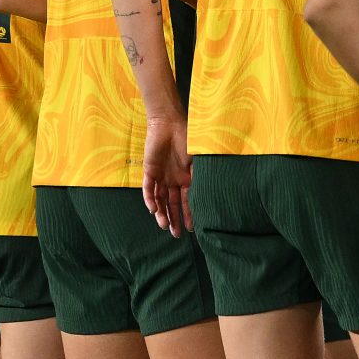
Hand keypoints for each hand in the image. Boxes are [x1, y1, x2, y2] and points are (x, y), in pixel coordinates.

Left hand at [142, 113, 193, 236]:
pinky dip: (150, 199)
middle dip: (174, 220)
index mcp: (186, 179)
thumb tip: (209, 194)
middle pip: (172, 205)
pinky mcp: (149, 171)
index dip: (188, 215)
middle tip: (176, 235)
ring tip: (164, 225)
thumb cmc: (188, 139)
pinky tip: (153, 209)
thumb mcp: (198, 160)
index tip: (191, 229)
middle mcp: (173, 180)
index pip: (186, 202)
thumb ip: (199, 176)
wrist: (169, 124)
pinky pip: (149, 189)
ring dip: (161, 213)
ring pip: (159, 200)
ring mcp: (161, 177)